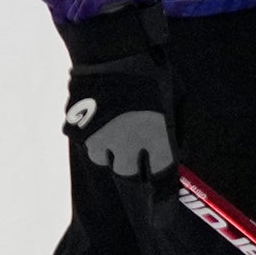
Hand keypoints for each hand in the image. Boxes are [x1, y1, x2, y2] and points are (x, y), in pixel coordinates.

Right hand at [61, 12, 174, 183]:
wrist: (111, 49)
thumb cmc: (152, 71)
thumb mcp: (177, 98)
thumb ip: (178, 129)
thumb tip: (180, 154)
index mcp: (154, 137)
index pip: (161, 177)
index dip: (164, 192)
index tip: (163, 206)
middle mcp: (124, 144)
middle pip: (130, 175)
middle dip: (137, 167)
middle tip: (140, 150)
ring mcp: (97, 138)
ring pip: (105, 161)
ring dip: (114, 153)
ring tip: (120, 128)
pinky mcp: (76, 130)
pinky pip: (88, 144)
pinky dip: (96, 138)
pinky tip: (103, 118)